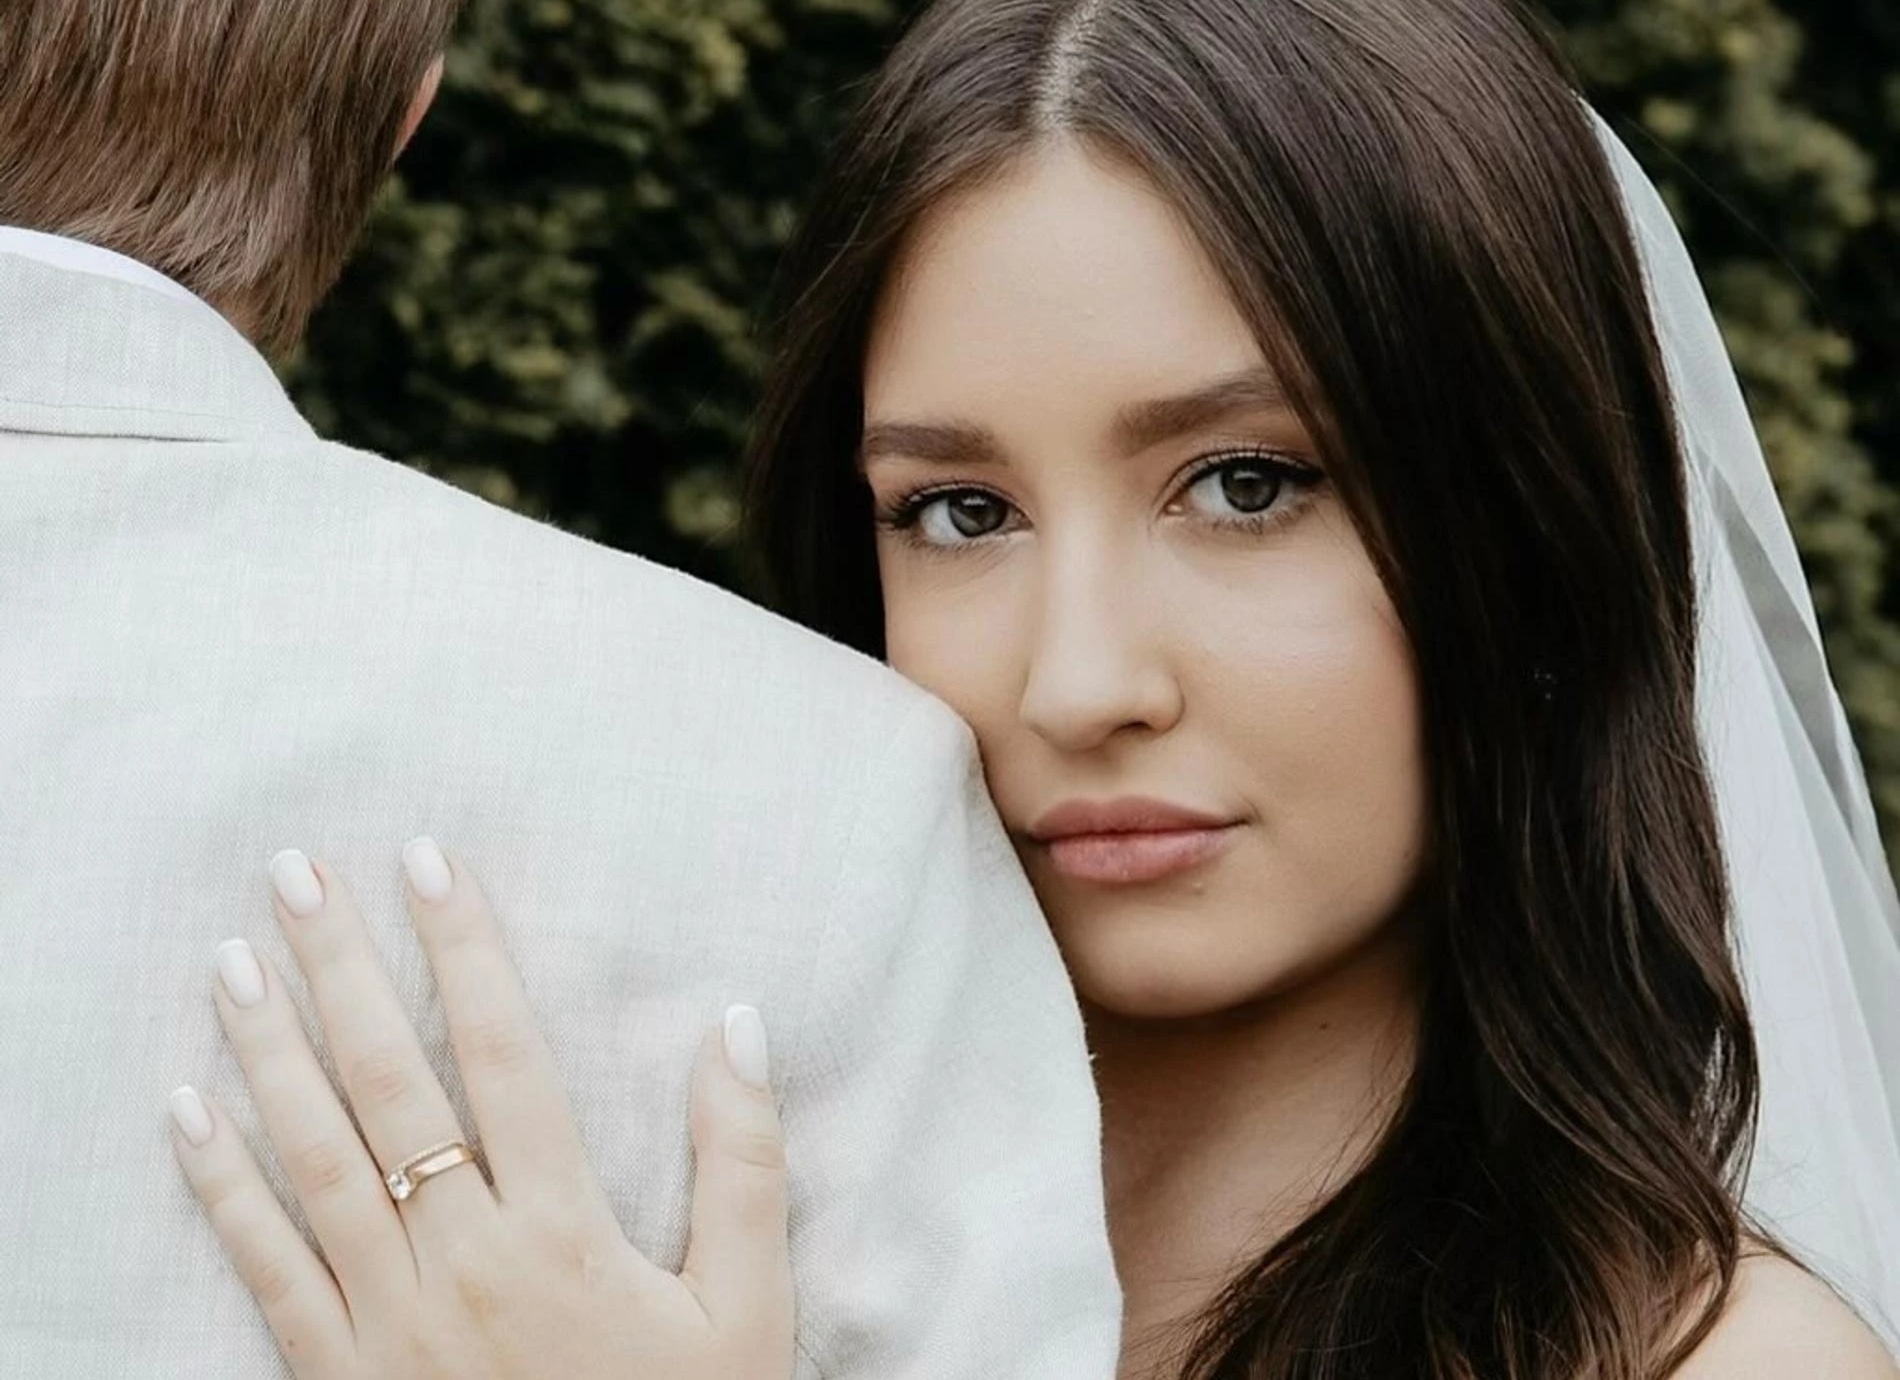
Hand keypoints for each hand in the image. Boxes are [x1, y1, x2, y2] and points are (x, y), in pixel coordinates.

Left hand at [166, 840, 794, 1379]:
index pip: (504, 1055)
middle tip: (296, 873)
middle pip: (390, 1085)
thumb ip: (744, 1168)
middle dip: (341, 968)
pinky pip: (266, 1269)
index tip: (428, 862)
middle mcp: (462, 1258)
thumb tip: (735, 1027)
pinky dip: (221, 1189)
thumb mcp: (746, 1312)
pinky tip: (189, 1113)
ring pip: (314, 1160)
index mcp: (562, 1230)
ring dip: (266, 1051)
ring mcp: (388, 1320)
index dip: (465, 949)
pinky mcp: (339, 1374)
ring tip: (232, 960)